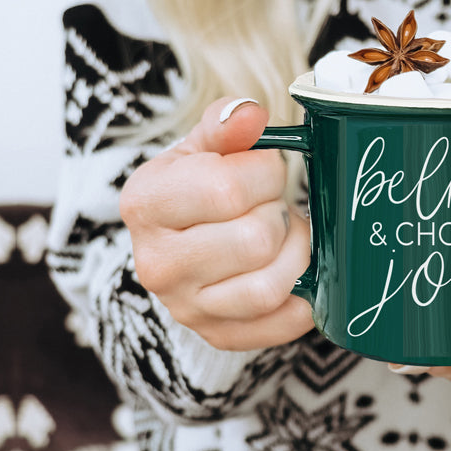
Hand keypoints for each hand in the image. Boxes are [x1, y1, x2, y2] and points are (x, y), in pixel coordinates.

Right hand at [120, 97, 313, 350]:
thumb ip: (226, 124)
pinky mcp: (217, 335)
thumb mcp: (204, 145)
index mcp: (146, 204)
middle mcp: (157, 264)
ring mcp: (186, 307)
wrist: (179, 241)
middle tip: (275, 205)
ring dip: (296, 254)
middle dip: (280, 213)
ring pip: (268, 287)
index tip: (265, 168)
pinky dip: (304, 298)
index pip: (228, 189)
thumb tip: (250, 115)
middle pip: (255, 239)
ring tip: (287, 235)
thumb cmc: (197, 186)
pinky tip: (297, 272)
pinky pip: (280, 324)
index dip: (266, 172)